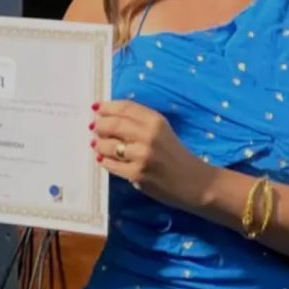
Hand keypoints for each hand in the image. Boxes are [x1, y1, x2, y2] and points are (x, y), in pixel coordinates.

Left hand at [90, 100, 213, 209]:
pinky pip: (111, 165)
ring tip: (96, 144)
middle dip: (99, 125)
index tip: (96, 108)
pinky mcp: (137, 175)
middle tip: (94, 128)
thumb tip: (107, 117)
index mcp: (156, 120)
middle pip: (113, 124)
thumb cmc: (175, 154)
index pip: (125, 108)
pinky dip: (104, 161)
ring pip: (108, 145)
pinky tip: (103, 158)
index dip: (107, 106)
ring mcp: (142, 156)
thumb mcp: (161, 130)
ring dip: (98, 144)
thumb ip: (139, 122)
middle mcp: (148, 135)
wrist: (194, 182)